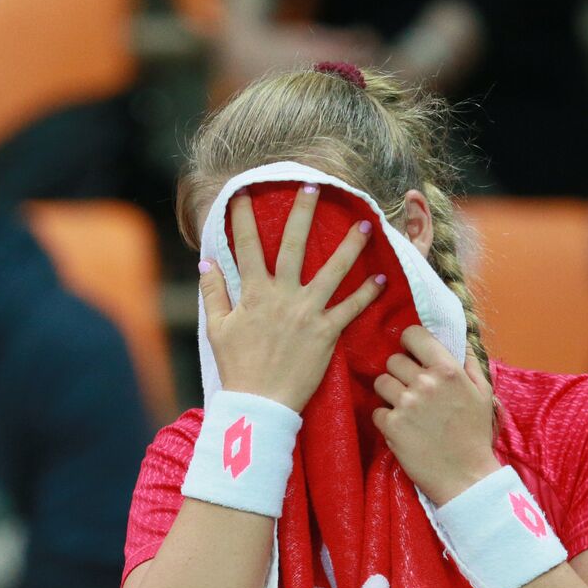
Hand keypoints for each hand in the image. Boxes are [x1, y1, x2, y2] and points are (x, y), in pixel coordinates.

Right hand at [200, 187, 386, 412]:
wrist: (259, 402)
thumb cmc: (236, 366)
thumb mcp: (217, 328)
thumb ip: (214, 292)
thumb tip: (206, 262)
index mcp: (253, 293)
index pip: (246, 247)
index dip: (242, 218)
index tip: (244, 193)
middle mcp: (282, 296)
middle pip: (293, 246)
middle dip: (303, 213)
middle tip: (314, 186)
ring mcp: (307, 312)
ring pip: (332, 271)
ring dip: (350, 246)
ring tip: (365, 223)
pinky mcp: (326, 332)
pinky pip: (350, 308)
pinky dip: (367, 293)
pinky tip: (381, 278)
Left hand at [372, 325, 500, 505]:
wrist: (465, 476)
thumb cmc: (474, 434)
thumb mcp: (483, 393)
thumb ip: (469, 362)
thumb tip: (457, 338)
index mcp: (447, 370)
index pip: (413, 335)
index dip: (410, 342)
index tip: (413, 353)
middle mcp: (425, 383)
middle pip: (393, 360)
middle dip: (400, 372)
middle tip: (412, 389)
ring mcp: (405, 404)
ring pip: (380, 382)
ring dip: (390, 393)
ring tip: (406, 408)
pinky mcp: (391, 425)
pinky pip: (377, 410)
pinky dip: (386, 418)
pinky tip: (402, 428)